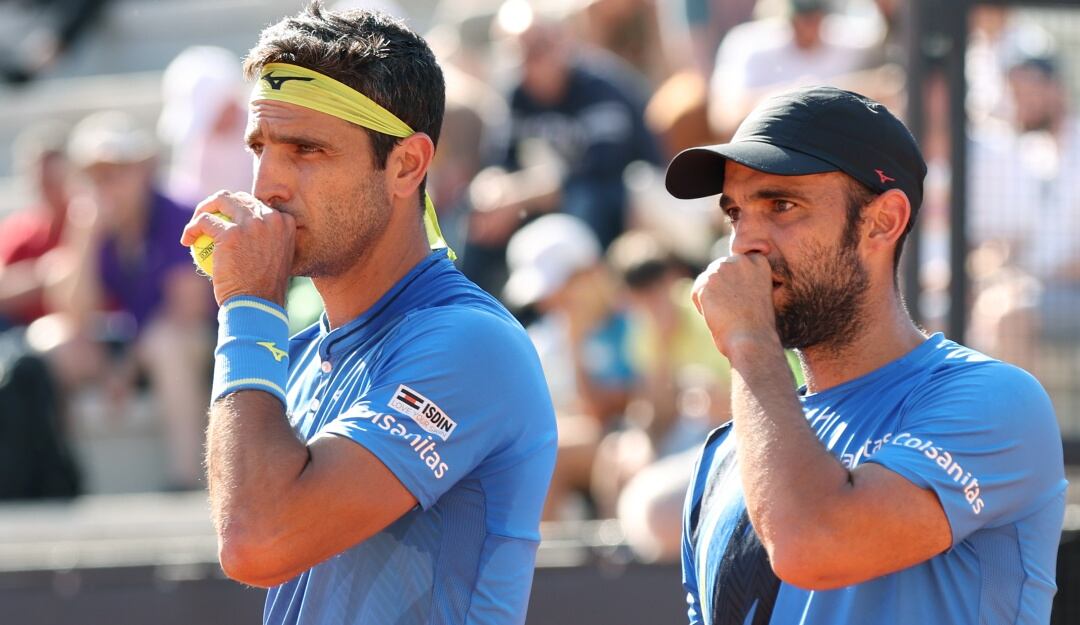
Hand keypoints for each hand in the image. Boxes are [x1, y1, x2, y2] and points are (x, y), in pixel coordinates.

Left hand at [180, 191, 294, 305]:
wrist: (258, 305)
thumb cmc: (264, 291)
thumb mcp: (275, 259)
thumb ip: (266, 241)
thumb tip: (248, 233)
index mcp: (285, 222)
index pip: (257, 204)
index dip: (238, 210)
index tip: (226, 222)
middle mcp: (271, 218)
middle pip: (239, 198)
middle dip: (219, 204)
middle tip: (206, 219)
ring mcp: (251, 224)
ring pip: (221, 200)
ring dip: (205, 208)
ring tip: (195, 224)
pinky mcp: (230, 233)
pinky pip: (204, 222)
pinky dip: (191, 229)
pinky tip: (186, 241)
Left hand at [691, 253, 779, 356]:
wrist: (751, 339)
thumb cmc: (756, 324)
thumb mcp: (758, 293)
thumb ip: (745, 278)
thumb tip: (727, 277)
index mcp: (758, 262)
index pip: (735, 264)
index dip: (735, 283)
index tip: (744, 300)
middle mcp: (740, 260)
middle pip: (717, 270)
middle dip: (720, 289)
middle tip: (733, 309)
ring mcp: (723, 269)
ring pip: (705, 281)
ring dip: (710, 298)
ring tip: (727, 313)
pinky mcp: (707, 281)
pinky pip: (696, 292)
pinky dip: (702, 307)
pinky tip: (717, 316)